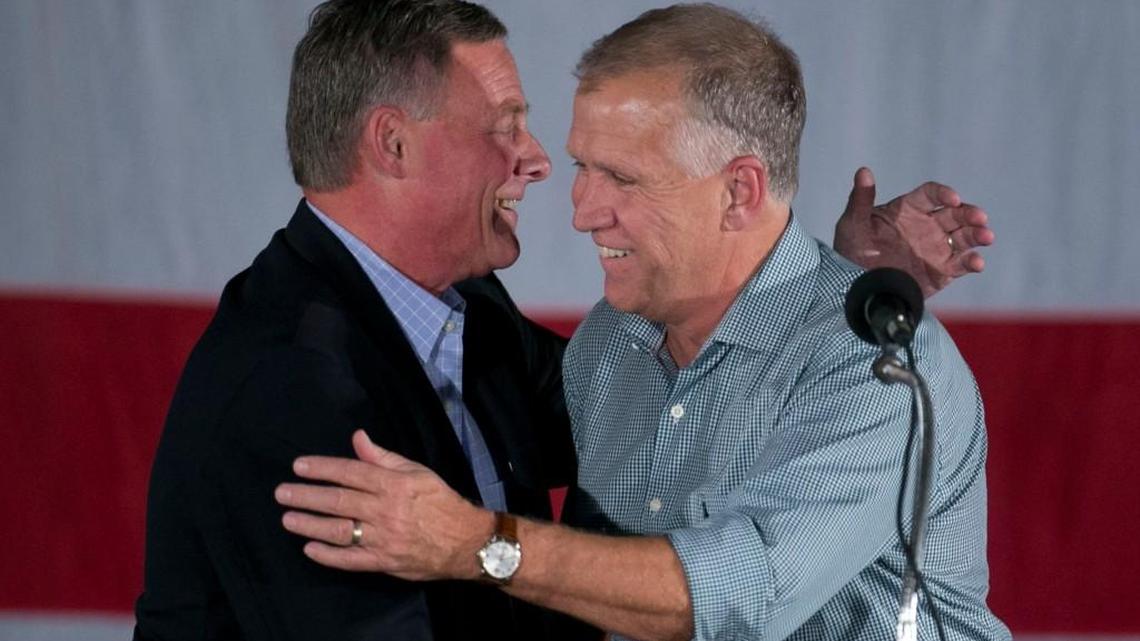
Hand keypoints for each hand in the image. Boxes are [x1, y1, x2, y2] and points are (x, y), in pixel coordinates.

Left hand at [275, 430, 492, 580]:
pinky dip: (328, 555)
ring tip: (288, 519)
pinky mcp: (384, 562)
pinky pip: (350, 560)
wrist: (466, 541)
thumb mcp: (416, 472)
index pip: (351, 472)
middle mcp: (386, 511)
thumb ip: (383, 457)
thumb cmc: (440, 501)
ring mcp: (383, 538)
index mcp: (394, 485)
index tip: (299, 466)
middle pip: (338, 501)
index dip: (322, 468)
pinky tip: (310, 548)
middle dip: (307, 496)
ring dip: (310, 524)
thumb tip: (358, 438)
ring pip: (339, 530)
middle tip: (282, 493)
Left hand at [834, 167, 994, 297]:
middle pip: (956, 214)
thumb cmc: (850, 252)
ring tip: (986, 237)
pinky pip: (962, 264)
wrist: (855, 289)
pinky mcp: (942, 271)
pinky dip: (972, 263)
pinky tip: (977, 263)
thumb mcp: (852, 224)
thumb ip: (860, 199)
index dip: (944, 194)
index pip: (931, 195)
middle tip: (980, 218)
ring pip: (964, 237)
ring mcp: (936, 248)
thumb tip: (863, 171)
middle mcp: (927, 226)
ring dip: (978, 235)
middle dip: (970, 214)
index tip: (953, 199)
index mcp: (908, 210)